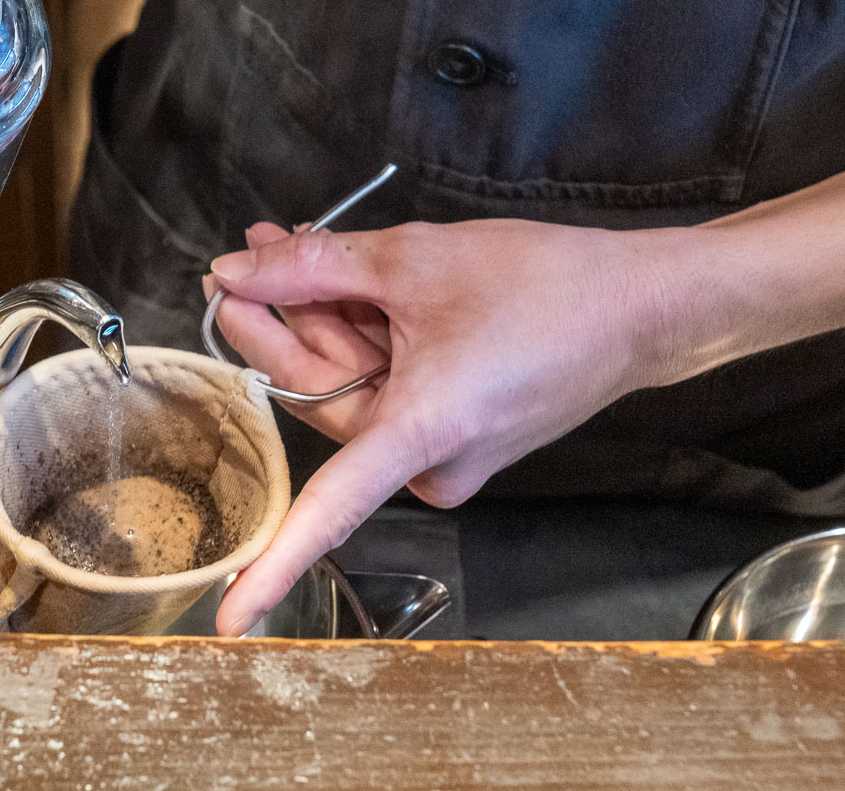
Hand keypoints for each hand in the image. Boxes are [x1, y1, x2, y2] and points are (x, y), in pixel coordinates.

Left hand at [207, 217, 684, 635]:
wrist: (641, 304)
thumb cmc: (542, 285)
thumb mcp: (414, 260)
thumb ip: (313, 267)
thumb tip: (232, 272)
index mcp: (422, 435)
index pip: (331, 508)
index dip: (274, 564)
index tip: (227, 621)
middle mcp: (430, 465)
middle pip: (321, 397)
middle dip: (278, 324)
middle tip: (239, 263)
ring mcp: (442, 455)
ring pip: (348, 384)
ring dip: (314, 317)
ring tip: (278, 247)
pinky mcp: (453, 435)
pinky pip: (382, 386)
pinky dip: (356, 334)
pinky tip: (327, 274)